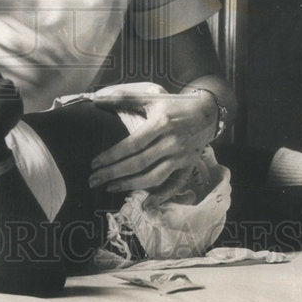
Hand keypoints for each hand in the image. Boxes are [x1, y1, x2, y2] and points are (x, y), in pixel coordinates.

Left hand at [87, 86, 215, 201]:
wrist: (207, 113)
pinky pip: (175, 185)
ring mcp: (181, 157)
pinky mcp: (188, 166)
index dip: (112, 156)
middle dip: (113, 173)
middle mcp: (172, 142)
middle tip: (93, 180)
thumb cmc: (174, 105)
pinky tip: (146, 204)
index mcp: (161, 124)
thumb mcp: (150, 97)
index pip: (132, 144)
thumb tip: (95, 99)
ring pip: (154, 177)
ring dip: (130, 185)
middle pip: (139, 163)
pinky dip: (162, 197)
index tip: (94, 163)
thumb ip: (123, 98)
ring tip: (110, 188)